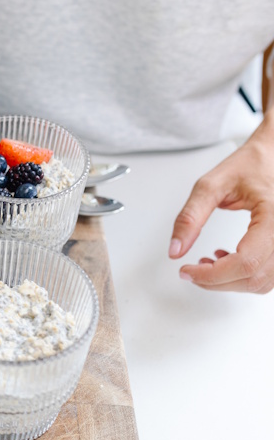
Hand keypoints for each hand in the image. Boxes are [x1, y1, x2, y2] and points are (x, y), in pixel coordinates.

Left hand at [170, 114, 273, 292]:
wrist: (271, 156)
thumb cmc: (250, 165)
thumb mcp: (211, 185)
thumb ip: (190, 217)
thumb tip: (175, 249)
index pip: (245, 262)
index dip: (212, 275)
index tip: (186, 271)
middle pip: (253, 277)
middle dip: (216, 281)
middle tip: (191, 271)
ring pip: (262, 282)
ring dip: (229, 281)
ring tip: (207, 263)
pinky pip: (268, 276)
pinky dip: (243, 276)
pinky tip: (225, 259)